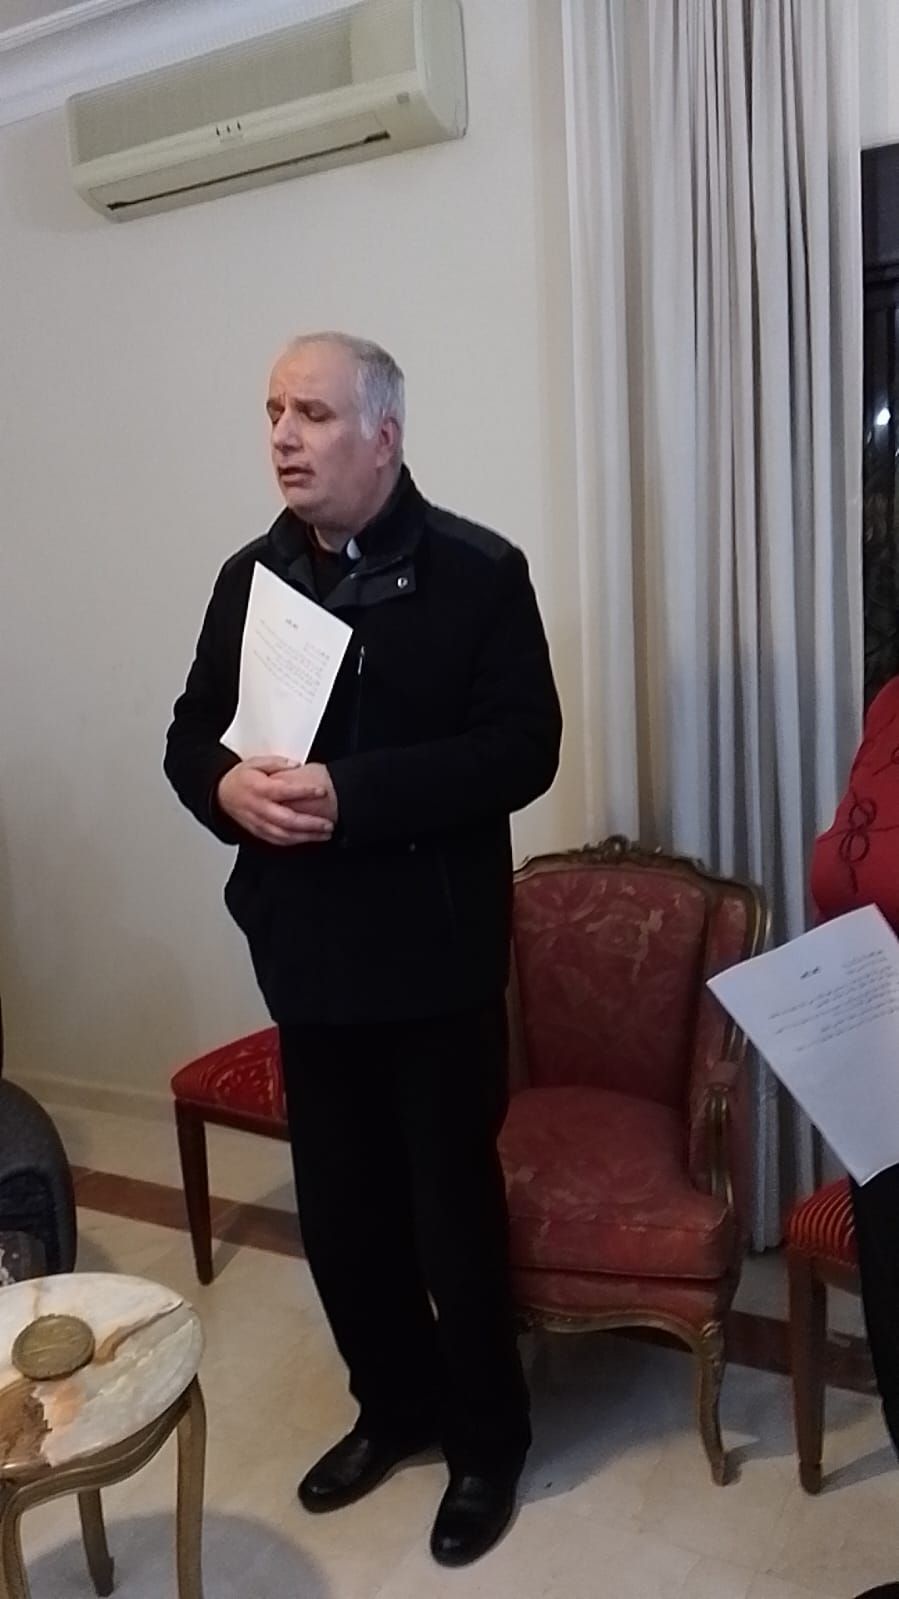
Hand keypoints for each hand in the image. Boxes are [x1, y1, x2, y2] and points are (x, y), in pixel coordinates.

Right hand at [217, 757, 334, 846]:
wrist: (221, 795)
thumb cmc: (241, 778)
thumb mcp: (256, 762)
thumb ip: (277, 763)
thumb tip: (295, 765)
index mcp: (259, 789)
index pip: (284, 791)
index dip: (304, 792)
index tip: (322, 792)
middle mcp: (259, 808)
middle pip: (287, 820)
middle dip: (310, 824)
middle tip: (328, 824)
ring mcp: (258, 823)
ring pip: (284, 835)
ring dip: (306, 837)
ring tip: (324, 834)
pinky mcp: (258, 832)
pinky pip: (278, 841)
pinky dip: (295, 842)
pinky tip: (309, 839)